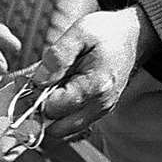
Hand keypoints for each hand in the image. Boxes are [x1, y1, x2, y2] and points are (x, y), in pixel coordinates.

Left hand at [32, 6, 150, 139]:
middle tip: (35, 87)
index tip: (29, 80)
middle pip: (58, 128)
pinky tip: (59, 90)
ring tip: (48, 87)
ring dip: (50, 114)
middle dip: (40, 110)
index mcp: (96, 86)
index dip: (36, 96)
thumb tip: (38, 80)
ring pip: (64, 130)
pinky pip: (72, 123)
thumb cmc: (106, 33)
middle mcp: (101, 105)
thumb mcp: (79, 32)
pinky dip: (60, 113)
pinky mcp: (98, 112)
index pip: (55, 108)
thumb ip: (58, 56)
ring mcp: (101, 111)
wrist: (132, 37)